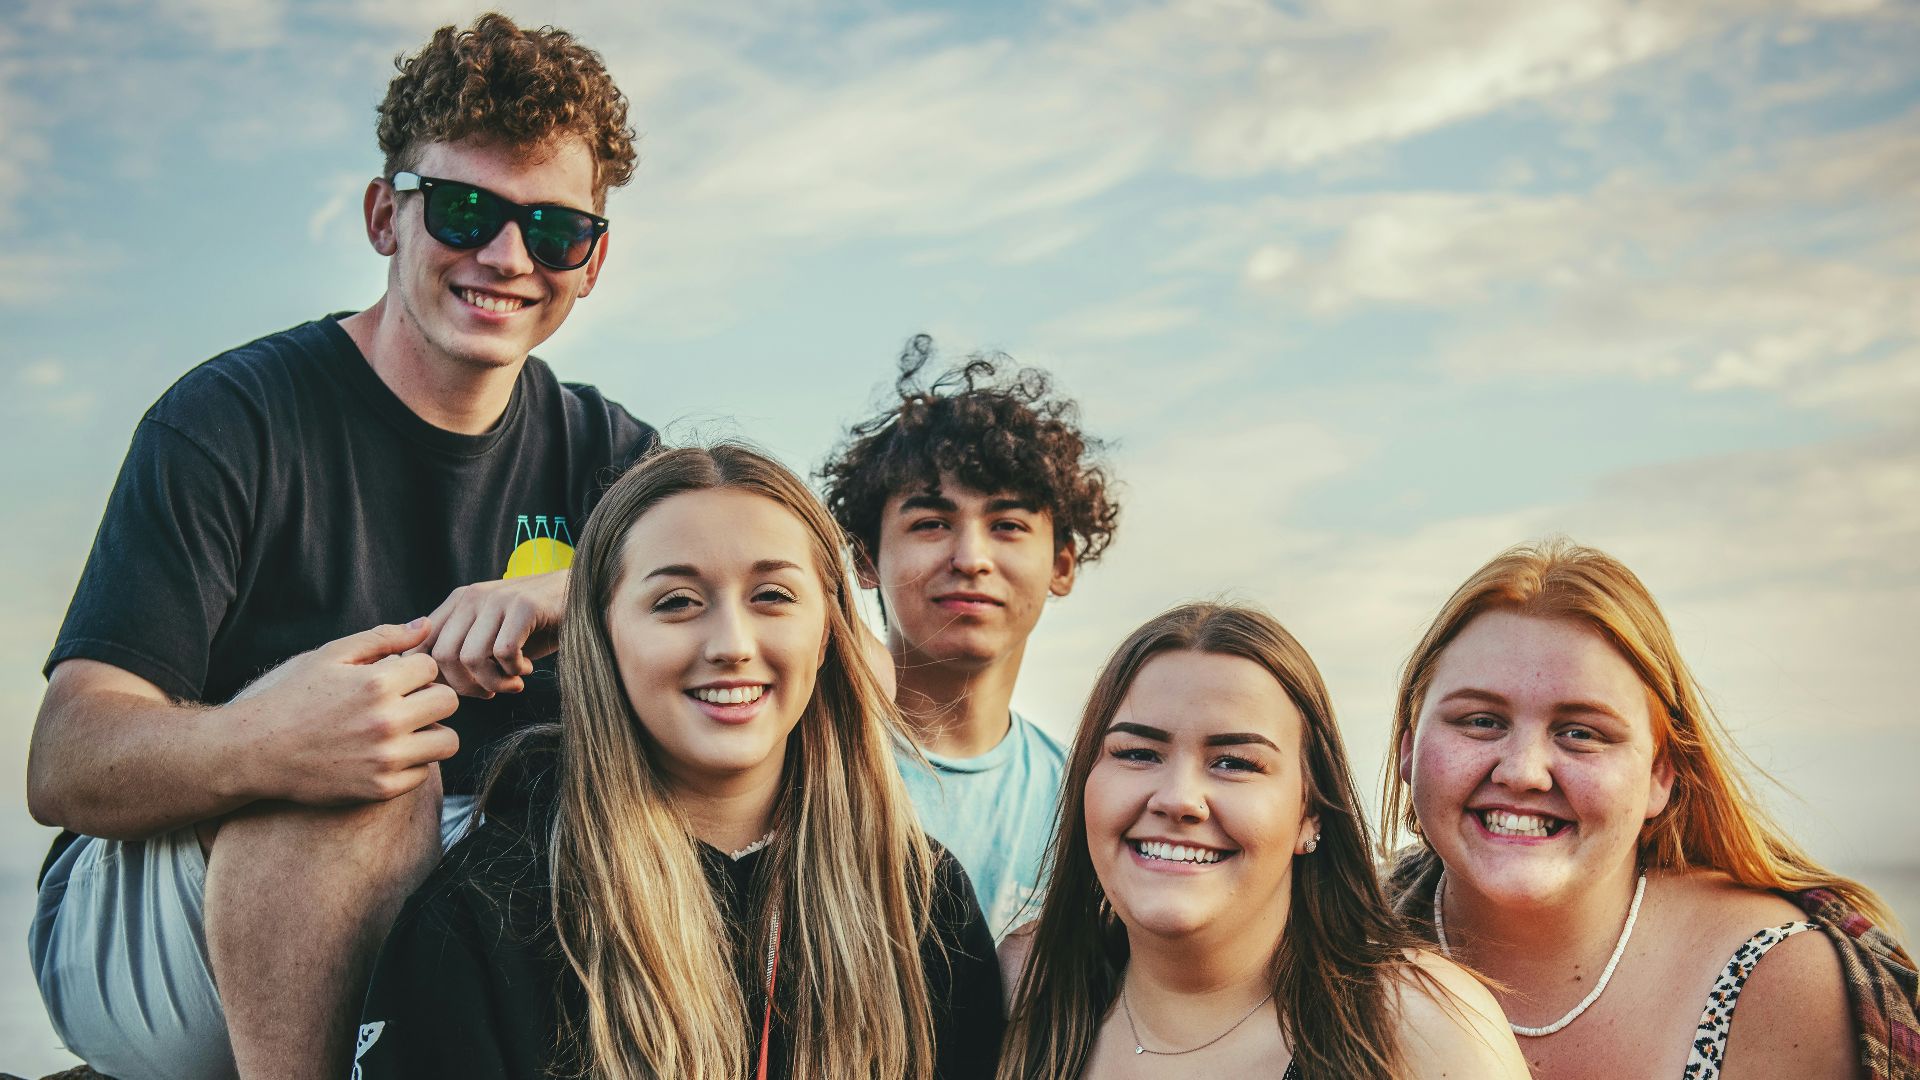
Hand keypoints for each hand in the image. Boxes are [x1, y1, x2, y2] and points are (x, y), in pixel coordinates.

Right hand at [227, 619, 459, 804]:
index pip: (431, 667)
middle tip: (406, 703)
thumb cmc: (293, 697)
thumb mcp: (331, 656)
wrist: (255, 751)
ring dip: (431, 732)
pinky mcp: (381, 789)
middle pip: (449, 702)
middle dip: (431, 697)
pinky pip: (424, 772)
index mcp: (376, 683)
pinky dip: (411, 763)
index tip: (394, 679)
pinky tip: (385, 754)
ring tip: (404, 729)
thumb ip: (383, 638)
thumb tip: (426, 625)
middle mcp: (386, 722)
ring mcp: (385, 758)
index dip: (413, 670)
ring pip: (447, 741)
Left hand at [409, 570, 568, 697]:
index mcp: (458, 602)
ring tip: (512, 683)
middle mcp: (472, 596)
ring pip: (471, 657)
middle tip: (490, 692)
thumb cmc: (536, 627)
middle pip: (443, 657)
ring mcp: (498, 598)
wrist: (584, 598)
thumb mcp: (492, 636)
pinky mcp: (524, 605)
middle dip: (466, 687)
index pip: (422, 646)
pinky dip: (514, 671)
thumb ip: (461, 649)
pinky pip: (504, 652)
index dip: (437, 678)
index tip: (465, 689)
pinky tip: (527, 668)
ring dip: (493, 682)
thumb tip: (430, 684)